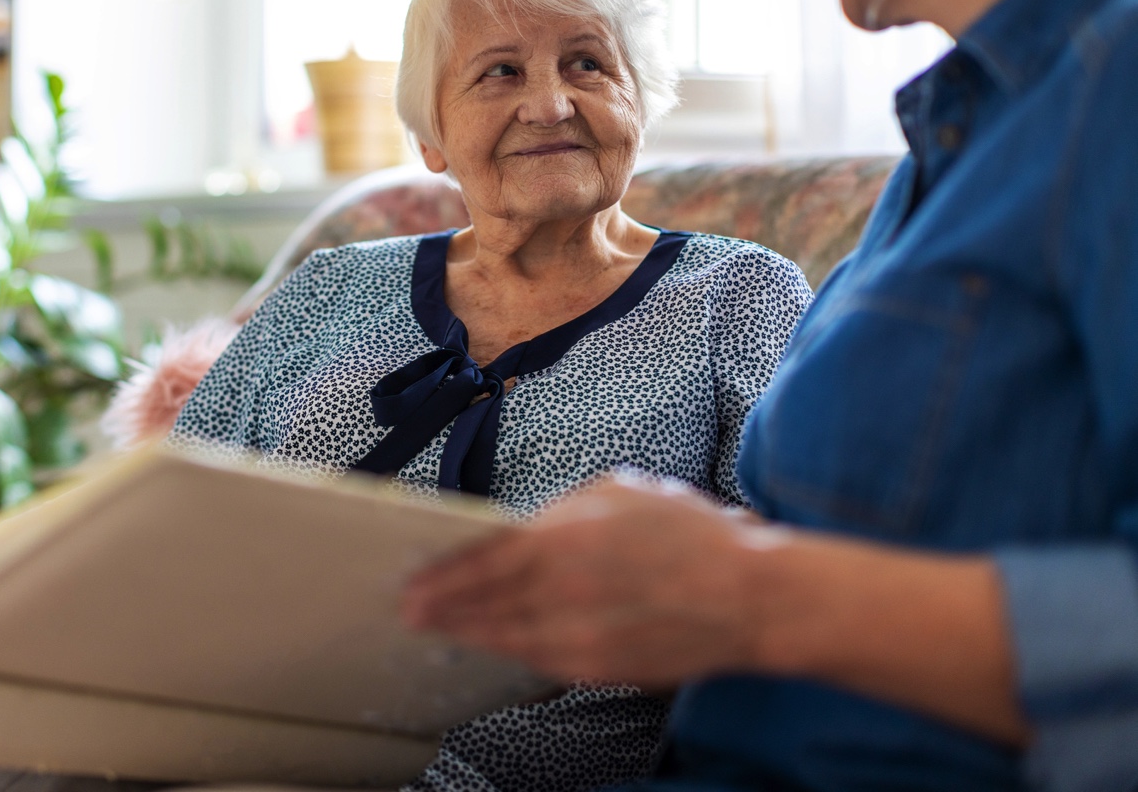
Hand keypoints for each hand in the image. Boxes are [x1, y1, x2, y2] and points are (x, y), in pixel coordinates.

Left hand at [402, 474, 781, 686]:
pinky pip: (538, 661)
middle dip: (443, 608)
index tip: (414, 580)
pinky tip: (496, 644)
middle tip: (411, 610)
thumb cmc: (689, 535)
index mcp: (566, 536)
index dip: (444, 573)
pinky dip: (511, 651)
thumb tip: (524, 528)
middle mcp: (564, 589)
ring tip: (442, 628)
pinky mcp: (599, 668)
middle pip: (484, 604)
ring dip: (469, 633)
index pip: (484, 559)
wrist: (750, 597)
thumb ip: (562, 510)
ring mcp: (580, 635)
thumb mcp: (619, 492)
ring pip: (506, 637)